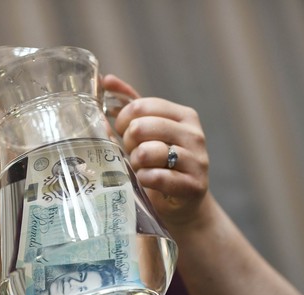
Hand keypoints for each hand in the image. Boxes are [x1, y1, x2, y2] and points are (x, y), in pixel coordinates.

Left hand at [103, 74, 209, 228]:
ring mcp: (197, 160)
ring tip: (140, 168)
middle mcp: (194, 134)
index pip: (142, 105)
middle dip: (128, 143)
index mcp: (183, 116)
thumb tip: (106, 79)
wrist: (183, 204)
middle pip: (142, 127)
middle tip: (132, 154)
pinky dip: (144, 179)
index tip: (122, 132)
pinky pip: (155, 176)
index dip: (123, 120)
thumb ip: (129, 105)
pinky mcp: (193, 185)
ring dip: (135, 163)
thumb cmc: (160, 164)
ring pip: (147, 152)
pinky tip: (146, 180)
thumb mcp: (146, 132)